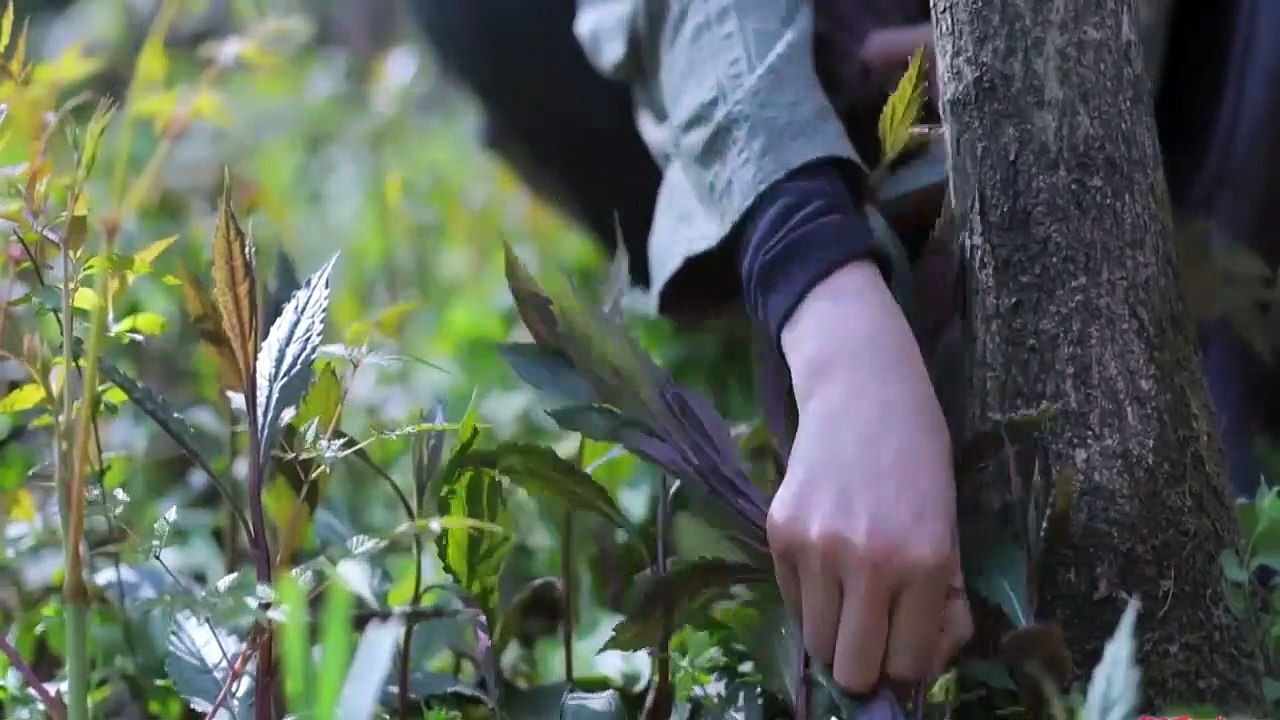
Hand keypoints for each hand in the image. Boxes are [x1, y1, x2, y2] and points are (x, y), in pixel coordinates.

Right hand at [767, 260, 971, 691]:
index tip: (909, 640)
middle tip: (874, 633)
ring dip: (835, 632)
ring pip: (816, 643)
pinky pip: (792, 601)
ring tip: (851, 592)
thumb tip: (917, 665)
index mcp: (925, 562)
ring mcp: (816, 546)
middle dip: (866, 663)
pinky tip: (828, 555)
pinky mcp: (778, 532)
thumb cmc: (920, 462)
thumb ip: (941, 602)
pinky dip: (811, 596)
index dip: (909, 662)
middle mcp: (868, 561)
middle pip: (852, 668)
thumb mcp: (951, 532)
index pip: (908, 665)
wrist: (862, 391)